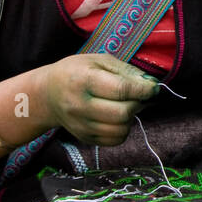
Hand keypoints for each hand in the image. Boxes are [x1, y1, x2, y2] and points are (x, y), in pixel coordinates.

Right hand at [39, 53, 157, 146]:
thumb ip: (126, 71)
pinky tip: (117, 118)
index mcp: (83, 80)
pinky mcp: (85, 137)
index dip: (144, 90)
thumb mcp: (99, 61)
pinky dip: (123, 129)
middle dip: (138, 104)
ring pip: (121, 129)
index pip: (121, 90)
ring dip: (131, 118)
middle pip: (123, 113)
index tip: (153, 88)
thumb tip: (150, 85)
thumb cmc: (77, 72)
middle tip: (137, 96)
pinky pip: (114, 140)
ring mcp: (81, 125)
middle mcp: (79, 106)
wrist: (48, 94)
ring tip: (125, 106)